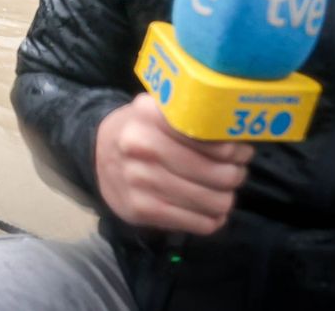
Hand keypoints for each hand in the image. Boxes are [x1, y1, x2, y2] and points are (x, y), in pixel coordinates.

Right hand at [95, 93, 253, 234]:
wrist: (96, 155)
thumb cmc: (140, 130)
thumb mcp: (158, 110)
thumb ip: (192, 117)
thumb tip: (238, 139)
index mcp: (149, 115)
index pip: (211, 137)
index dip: (233, 148)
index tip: (238, 151)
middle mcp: (141, 146)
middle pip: (219, 174)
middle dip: (236, 175)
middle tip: (234, 172)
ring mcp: (139, 180)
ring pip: (214, 202)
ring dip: (225, 198)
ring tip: (220, 191)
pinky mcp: (140, 210)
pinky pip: (199, 224)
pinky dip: (212, 220)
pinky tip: (207, 211)